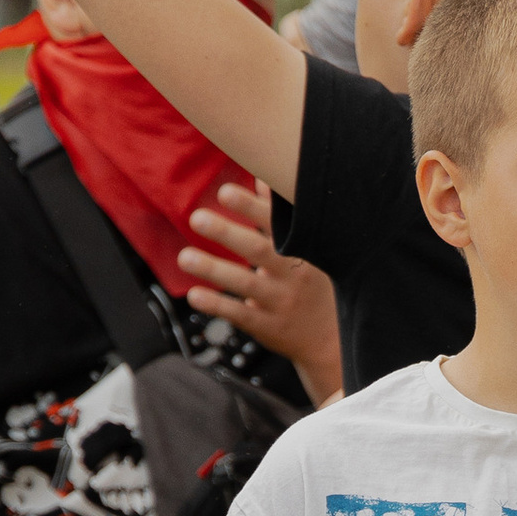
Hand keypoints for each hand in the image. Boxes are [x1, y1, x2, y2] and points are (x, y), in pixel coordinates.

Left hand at [183, 179, 342, 400]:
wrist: (332, 338)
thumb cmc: (314, 281)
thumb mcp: (309, 248)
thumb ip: (282, 215)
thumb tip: (261, 178)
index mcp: (304, 248)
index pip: (277, 224)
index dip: (252, 207)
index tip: (225, 192)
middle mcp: (294, 273)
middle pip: (260, 251)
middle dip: (228, 234)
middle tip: (196, 217)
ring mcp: (281, 302)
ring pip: (246, 284)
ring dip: (213, 269)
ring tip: (184, 257)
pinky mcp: (268, 326)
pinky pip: (240, 314)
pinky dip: (218, 305)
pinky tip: (195, 295)